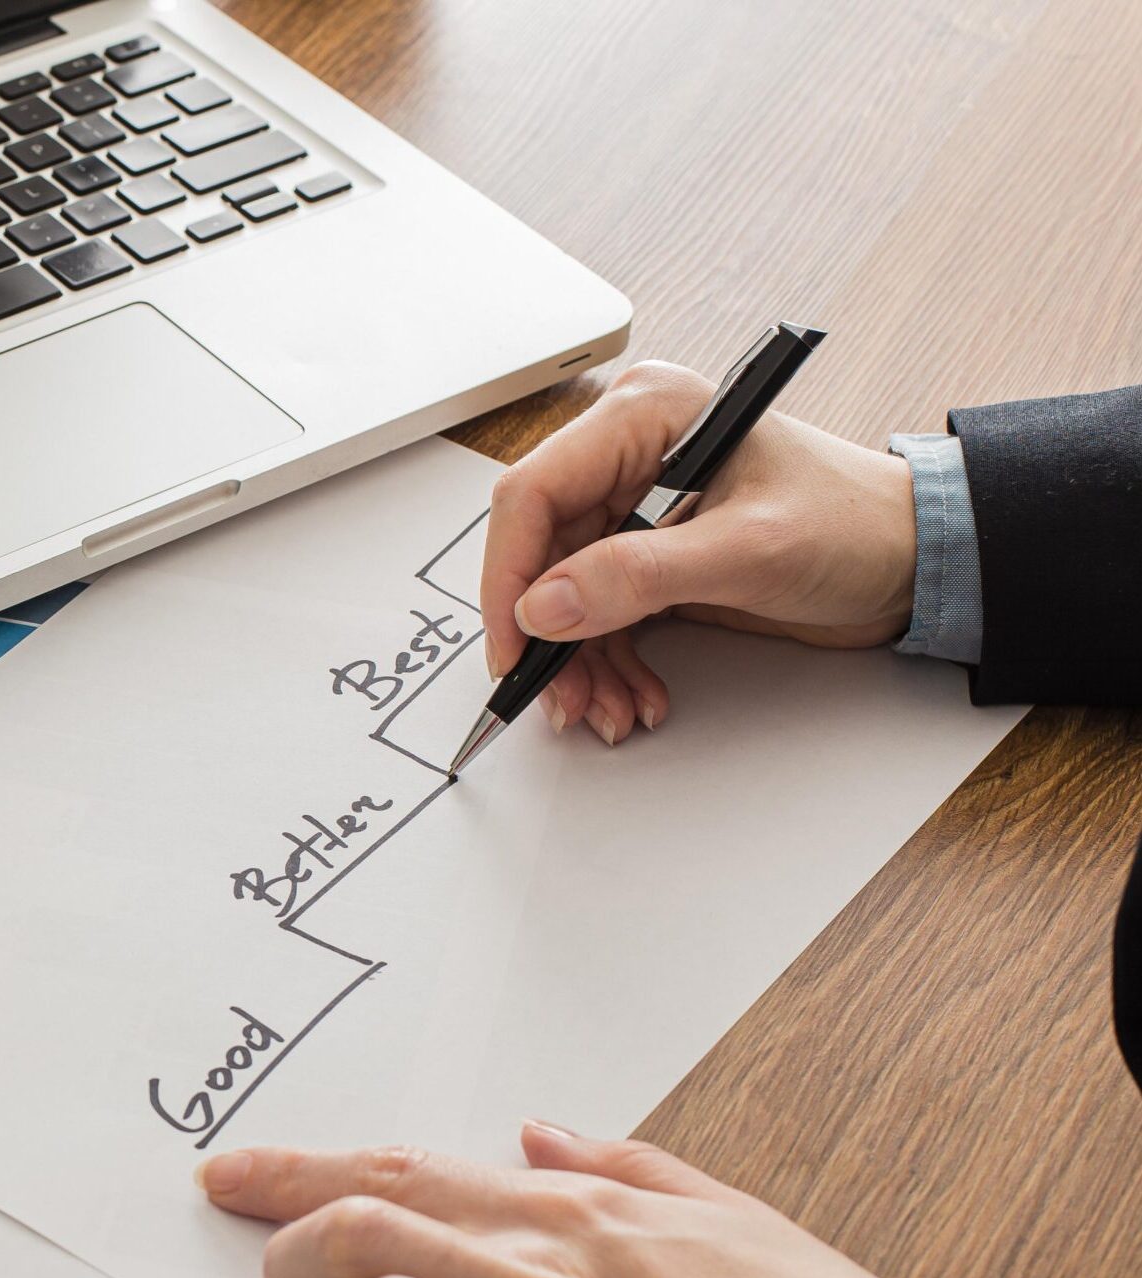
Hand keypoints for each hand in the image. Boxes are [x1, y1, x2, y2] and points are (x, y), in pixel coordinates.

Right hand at [482, 361, 919, 744]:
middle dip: (550, 635)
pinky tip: (633, 694)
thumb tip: (545, 606)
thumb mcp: (749, 550)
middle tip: (560, 696)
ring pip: (563, 595)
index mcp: (645, 417)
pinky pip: (598, 614)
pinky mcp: (650, 554)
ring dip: (579, 662)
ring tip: (605, 710)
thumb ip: (640, 575)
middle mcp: (628, 455)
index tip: (515, 645)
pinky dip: (607, 663)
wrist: (916, 560)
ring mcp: (635, 507)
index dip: (511, 575)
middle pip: (541, 553)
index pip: (534, 492)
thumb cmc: (856, 523)